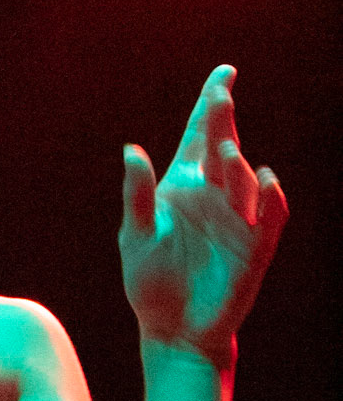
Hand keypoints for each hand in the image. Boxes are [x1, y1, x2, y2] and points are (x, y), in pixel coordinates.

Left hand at [119, 66, 287, 366]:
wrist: (172, 328)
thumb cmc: (150, 281)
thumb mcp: (135, 237)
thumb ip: (136, 196)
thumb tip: (131, 150)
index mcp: (183, 184)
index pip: (199, 135)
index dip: (211, 104)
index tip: (224, 72)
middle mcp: (214, 194)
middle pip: (222, 146)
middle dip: (222, 121)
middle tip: (220, 94)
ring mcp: (237, 218)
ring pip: (243, 179)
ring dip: (235, 162)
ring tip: (224, 148)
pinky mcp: (255, 246)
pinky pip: (270, 216)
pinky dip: (270, 198)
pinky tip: (263, 181)